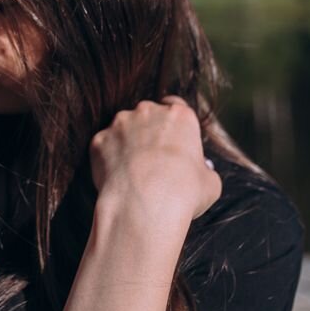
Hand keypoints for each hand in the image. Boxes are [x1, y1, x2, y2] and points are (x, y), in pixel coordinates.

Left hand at [89, 97, 221, 226]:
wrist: (145, 204)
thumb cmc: (183, 193)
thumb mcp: (210, 183)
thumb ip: (203, 169)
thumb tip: (201, 171)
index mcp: (179, 116)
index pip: (175, 106)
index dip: (173, 123)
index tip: (172, 139)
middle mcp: (148, 111)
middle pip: (147, 115)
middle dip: (149, 132)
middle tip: (153, 160)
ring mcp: (120, 123)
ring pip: (123, 129)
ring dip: (127, 143)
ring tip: (133, 172)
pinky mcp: (100, 139)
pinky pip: (105, 147)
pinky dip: (109, 159)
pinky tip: (118, 179)